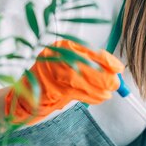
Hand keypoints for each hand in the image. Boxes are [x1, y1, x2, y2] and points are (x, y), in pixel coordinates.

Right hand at [5, 40, 124, 123]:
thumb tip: (113, 70)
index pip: (88, 50)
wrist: (27, 97)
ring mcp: (51, 73)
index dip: (106, 60)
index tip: (118, 68)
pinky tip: (99, 98)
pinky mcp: (52, 90)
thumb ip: (88, 65)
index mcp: (61, 47)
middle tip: (115, 83)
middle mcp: (55, 57)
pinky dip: (92, 97)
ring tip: (108, 93)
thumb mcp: (70, 66)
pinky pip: (77, 94)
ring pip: (83, 81)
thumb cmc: (52, 81)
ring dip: (100, 89)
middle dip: (105, 76)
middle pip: (86, 66)